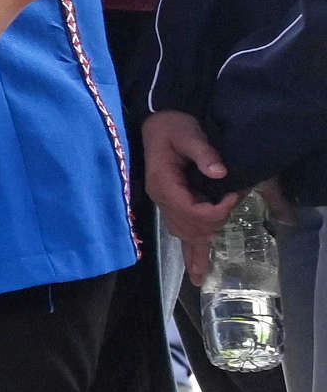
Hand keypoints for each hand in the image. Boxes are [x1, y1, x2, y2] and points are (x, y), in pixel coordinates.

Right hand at [144, 108, 236, 282]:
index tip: (234, 195)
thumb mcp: (188, 133)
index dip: (216, 210)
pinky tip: (195, 269)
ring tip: (203, 270)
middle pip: (188, 227)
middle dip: (213, 224)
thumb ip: (203, 152)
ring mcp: (164, 203)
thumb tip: (221, 173)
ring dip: (198, 247)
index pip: (191, 211)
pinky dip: (188, 251)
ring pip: (183, 234)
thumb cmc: (173, 125)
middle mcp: (161, 198)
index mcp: (163, 183)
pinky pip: (178, 231)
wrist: (157, 122)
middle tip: (233, 204)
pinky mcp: (170, 203)